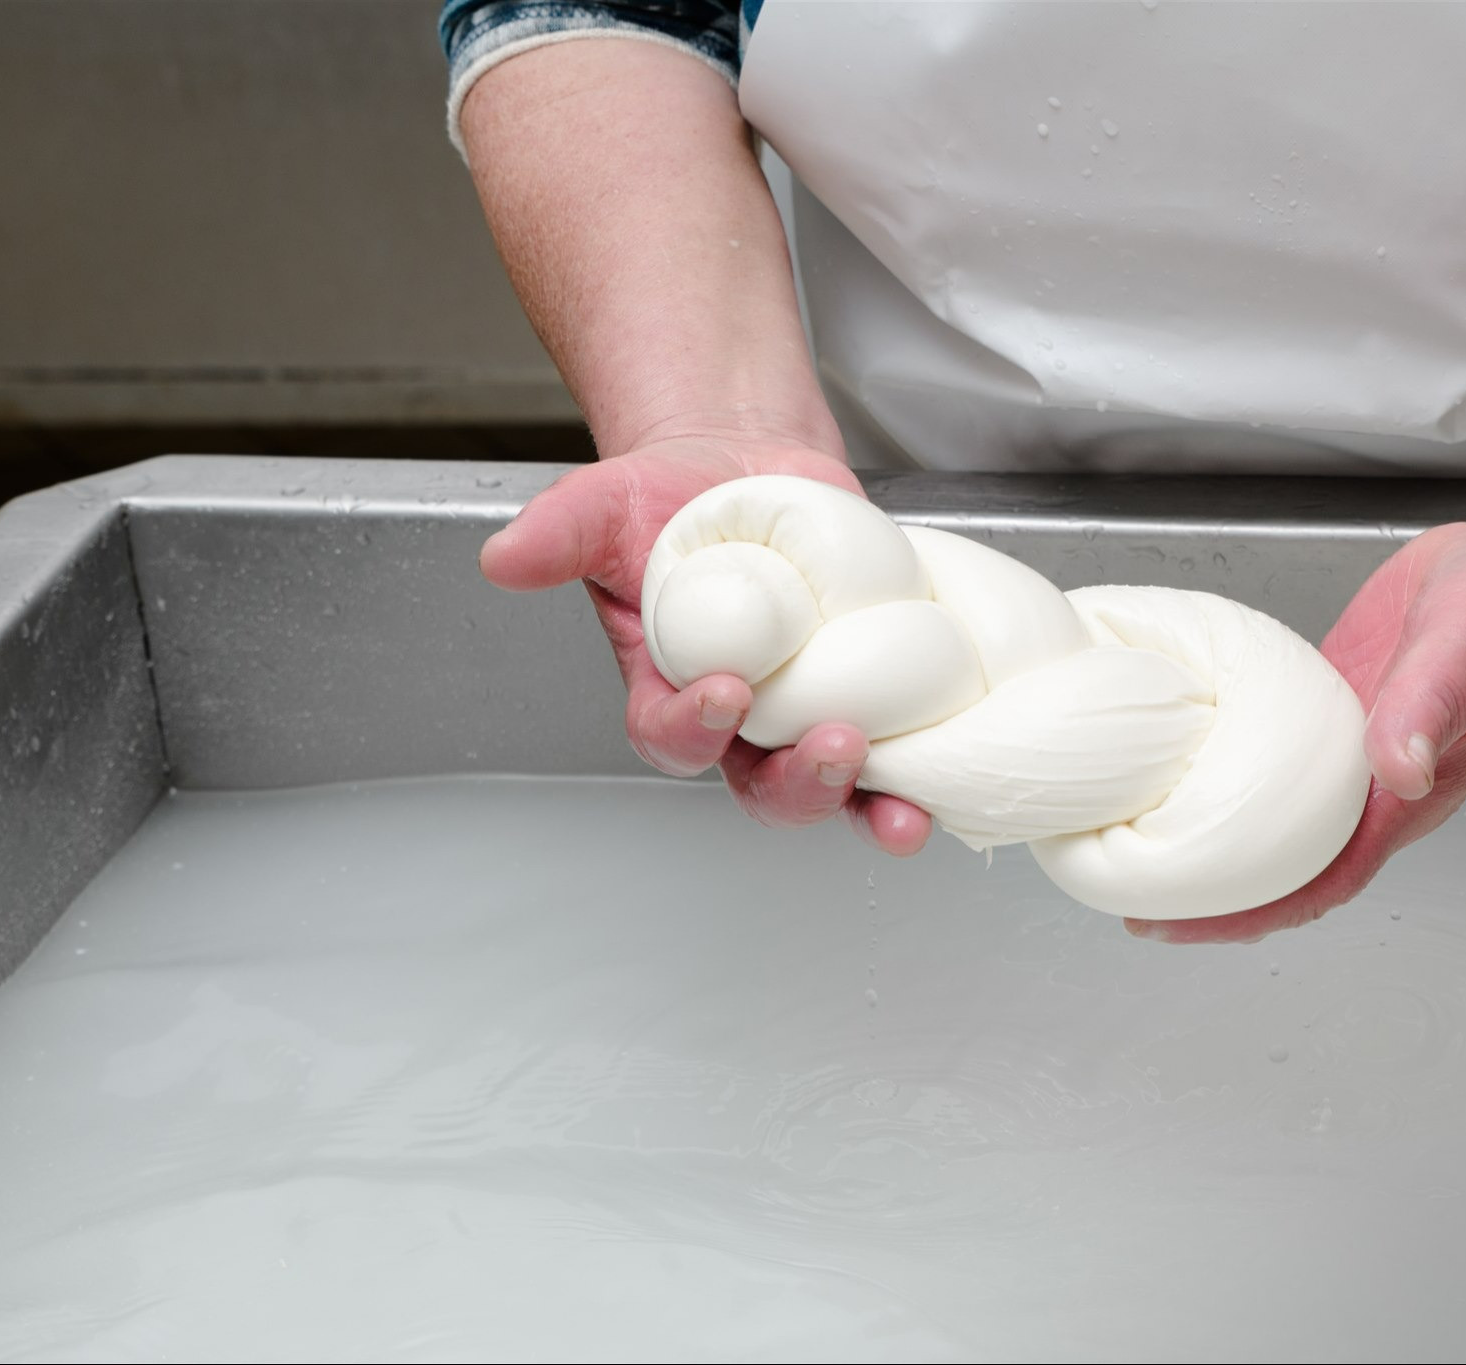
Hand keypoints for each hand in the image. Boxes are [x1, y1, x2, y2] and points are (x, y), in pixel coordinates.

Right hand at [479, 434, 932, 855]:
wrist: (744, 468)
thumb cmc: (666, 501)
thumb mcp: (602, 505)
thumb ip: (557, 536)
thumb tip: (502, 558)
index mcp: (672, 692)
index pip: (673, 737)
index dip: (695, 729)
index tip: (725, 692)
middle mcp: (746, 722)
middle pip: (765, 786)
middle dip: (800, 783)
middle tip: (836, 747)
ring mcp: (817, 708)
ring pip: (840, 785)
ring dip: (871, 803)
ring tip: (901, 808)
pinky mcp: (879, 687)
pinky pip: (907, 741)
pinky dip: (934, 758)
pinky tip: (963, 753)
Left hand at [1134, 514, 1465, 942]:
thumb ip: (1428, 709)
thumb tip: (1398, 769)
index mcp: (1405, 796)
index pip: (1318, 880)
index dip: (1247, 913)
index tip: (1176, 925)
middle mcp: (1372, 784)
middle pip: (1284, 863)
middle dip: (1212, 892)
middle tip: (1131, 896)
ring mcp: (1349, 745)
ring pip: (1274, 813)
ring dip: (1214, 834)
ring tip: (1140, 839)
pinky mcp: (1334, 702)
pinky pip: (1274, 749)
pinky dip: (1227, 764)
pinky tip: (1183, 759)